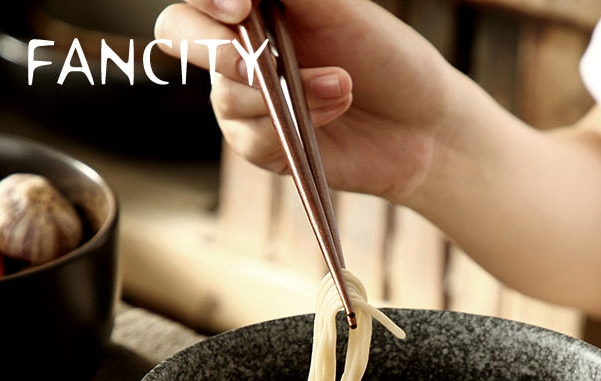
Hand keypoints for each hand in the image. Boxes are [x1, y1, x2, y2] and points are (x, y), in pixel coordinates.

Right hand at [154, 0, 470, 202]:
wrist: (420, 126)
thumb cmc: (388, 60)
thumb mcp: (343, 10)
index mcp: (256, 6)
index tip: (240, 6)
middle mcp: (240, 48)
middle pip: (180, 35)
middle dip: (218, 50)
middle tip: (263, 65)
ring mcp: (247, 100)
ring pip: (227, 96)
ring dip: (287, 93)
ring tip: (342, 87)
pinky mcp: (263, 146)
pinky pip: (252, 140)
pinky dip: (295, 127)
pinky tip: (335, 112)